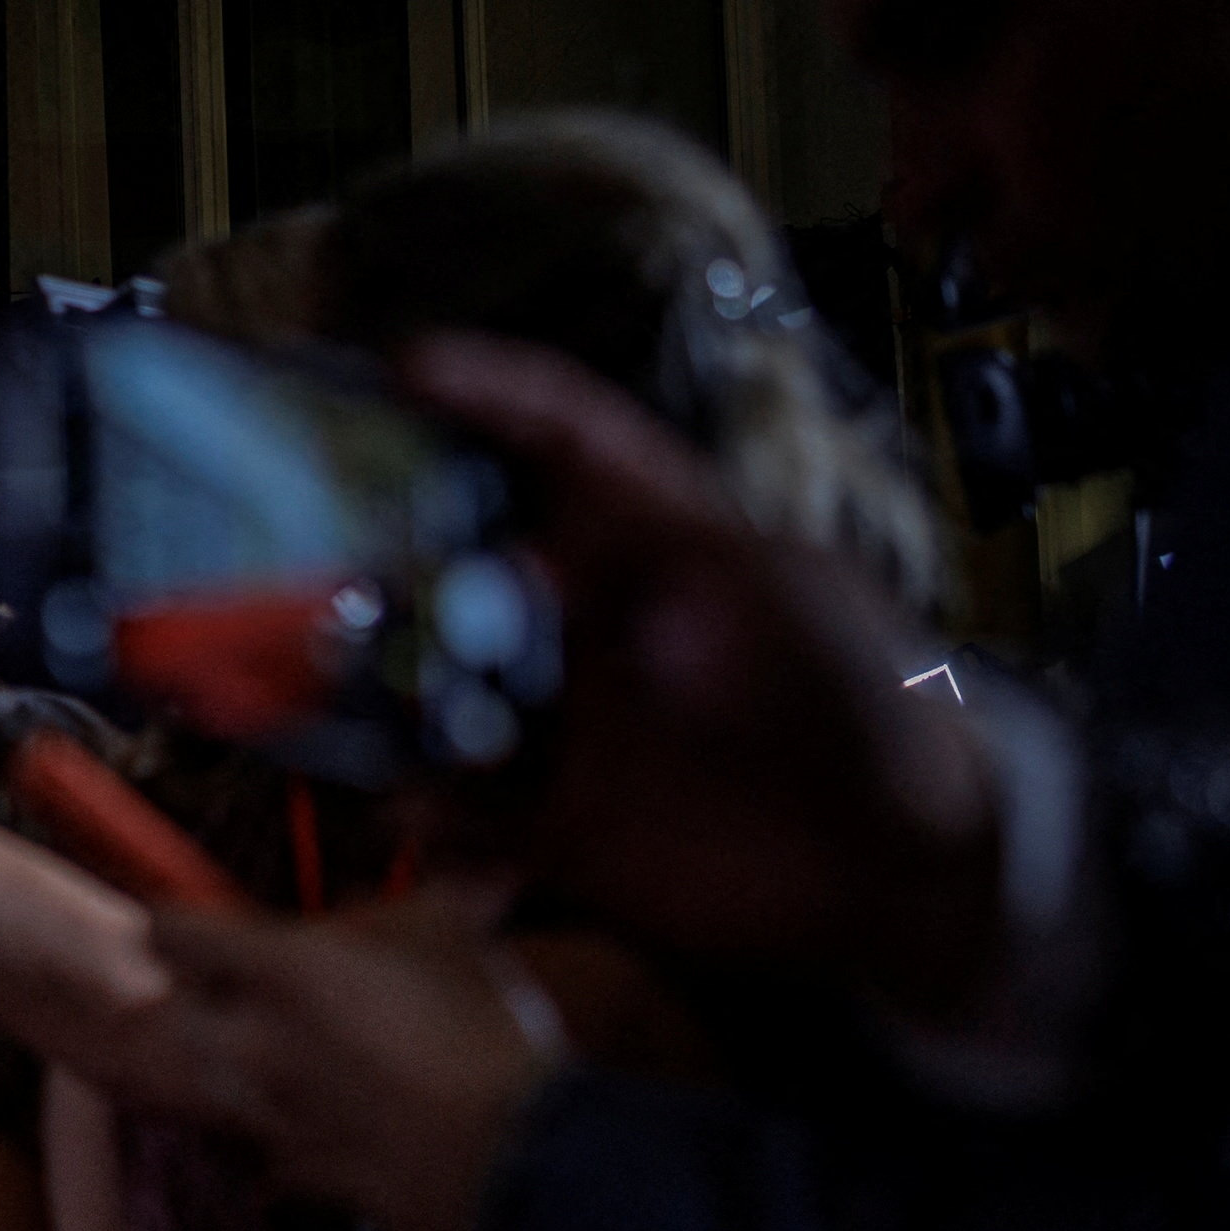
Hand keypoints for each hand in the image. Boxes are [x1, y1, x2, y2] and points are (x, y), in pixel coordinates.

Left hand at [82, 893, 554, 1230]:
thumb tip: (365, 900)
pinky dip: (281, 1133)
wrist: (507, 1154)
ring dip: (231, 1067)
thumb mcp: (444, 931)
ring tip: (278, 1055)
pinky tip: (321, 1119)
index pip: (172, 934)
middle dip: (196, 1002)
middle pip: (174, 1016)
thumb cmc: (477, 1029)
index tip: (198, 927)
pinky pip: (263, 1147)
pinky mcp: (297, 1172)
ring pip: (208, 1086)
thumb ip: (385, 911)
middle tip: (237, 993)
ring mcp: (268, 1115)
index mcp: (281, 971)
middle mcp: (253, 1045)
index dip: (180, 927)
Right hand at [399, 336, 995, 1008]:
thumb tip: (556, 567)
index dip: (493, 397)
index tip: (406, 366)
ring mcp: (570, 727)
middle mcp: (595, 625)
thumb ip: (674, 567)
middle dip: (386, 557)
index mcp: (658, 543)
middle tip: (320, 559)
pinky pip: (458, 816)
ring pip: (437, 693)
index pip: (568, 441)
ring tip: (336, 692)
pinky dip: (424, 814)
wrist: (909, 864)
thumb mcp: (794, 600)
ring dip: (382, 695)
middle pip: (466, 568)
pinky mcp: (562, 827)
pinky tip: (412, 811)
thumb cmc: (873, 702)